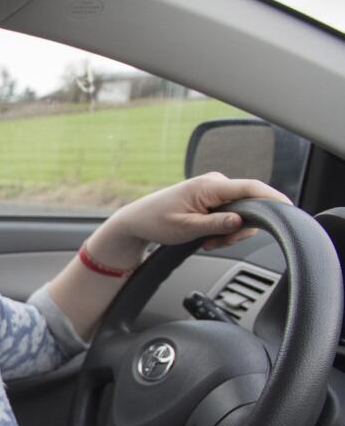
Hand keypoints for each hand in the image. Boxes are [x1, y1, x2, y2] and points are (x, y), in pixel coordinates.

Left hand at [88, 172, 289, 268]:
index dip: (272, 197)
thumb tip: (240, 221)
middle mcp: (216, 183)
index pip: (250, 188)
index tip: (288, 208)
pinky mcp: (213, 198)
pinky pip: (230, 215)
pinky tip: (205, 236)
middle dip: (237, 229)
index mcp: (210, 186)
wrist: (137, 220)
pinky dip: (222, 229)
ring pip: (240, 214)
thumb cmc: (156, 221)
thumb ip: (215, 225)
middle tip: (213, 242)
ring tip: (204, 239)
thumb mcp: (186, 228)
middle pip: (249, 206)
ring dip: (227, 232)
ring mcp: (215, 190)